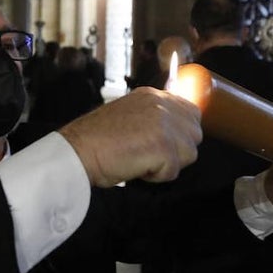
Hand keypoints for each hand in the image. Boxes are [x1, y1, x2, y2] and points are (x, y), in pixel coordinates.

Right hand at [59, 87, 201, 186]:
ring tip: (140, 159)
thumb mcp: (129, 114)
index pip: (191, 112)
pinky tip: (136, 167)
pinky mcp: (163, 146)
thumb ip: (153, 116)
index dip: (181, 133)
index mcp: (153, 95)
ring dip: (167, 164)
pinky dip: (156, 177)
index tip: (164, 144)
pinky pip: (173, 172)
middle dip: (177, 150)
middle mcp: (162, 104)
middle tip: (149, 153)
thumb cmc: (96, 139)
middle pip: (195, 134)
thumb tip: (174, 130)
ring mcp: (164, 124)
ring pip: (188, 154)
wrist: (78, 150)